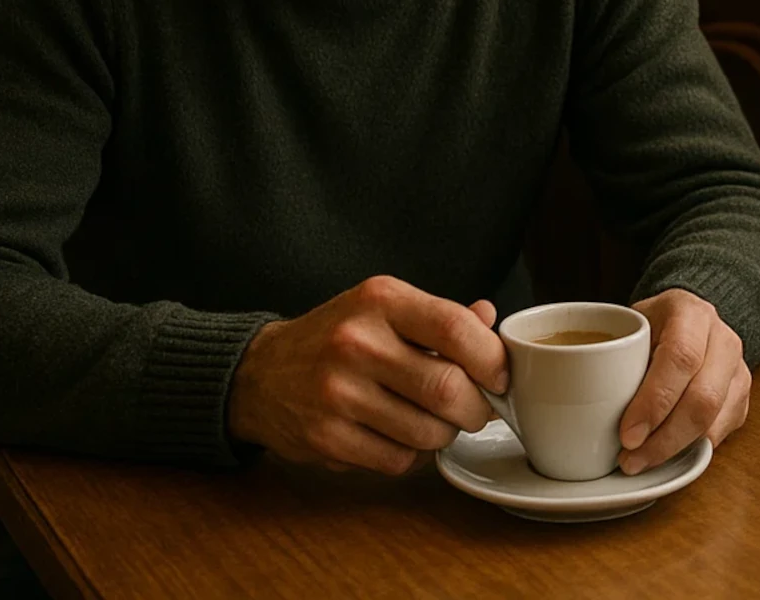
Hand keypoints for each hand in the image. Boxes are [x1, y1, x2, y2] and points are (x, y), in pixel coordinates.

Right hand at [226, 275, 506, 475]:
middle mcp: (356, 342)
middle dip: (476, 407)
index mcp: (381, 300)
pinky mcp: (325, 437)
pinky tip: (400, 435)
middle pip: (447, 388)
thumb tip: (490, 320)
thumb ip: (441, 316)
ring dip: (445, 434)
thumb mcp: (385, 309)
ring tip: (436, 421)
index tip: (501, 376)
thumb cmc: (337, 337)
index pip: (454, 328)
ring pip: (427, 431)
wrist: (258, 374)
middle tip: (476, 409)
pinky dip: (412, 454)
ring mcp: (337, 393)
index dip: (491, 358)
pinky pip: (397, 459)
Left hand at [617, 289, 750, 474]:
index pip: (681, 358)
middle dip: (665, 438)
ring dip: (676, 449)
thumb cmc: (647, 328)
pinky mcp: (741, 395)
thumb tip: (577, 408)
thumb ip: (610, 357)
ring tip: (640, 461)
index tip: (626, 434)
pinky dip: (691, 449)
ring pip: (715, 419)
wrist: (684, 321)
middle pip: (704, 397)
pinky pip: (721, 431)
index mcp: (690, 313)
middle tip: (630, 459)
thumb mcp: (625, 328)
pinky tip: (664, 455)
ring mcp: (738, 368)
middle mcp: (723, 339)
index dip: (654, 401)